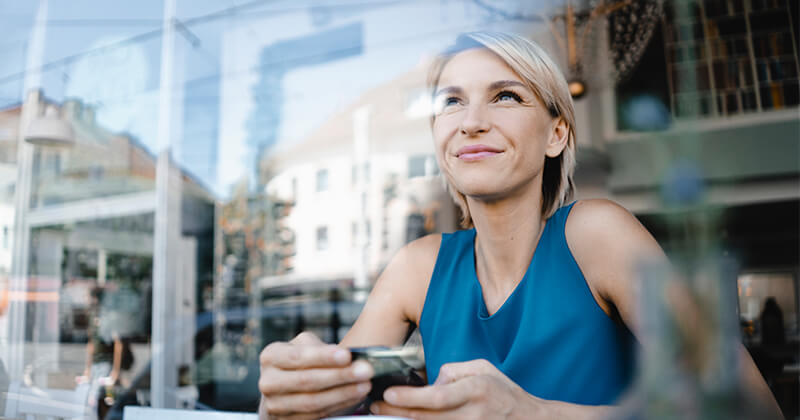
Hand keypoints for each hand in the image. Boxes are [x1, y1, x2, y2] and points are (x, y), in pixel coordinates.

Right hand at [258, 332, 373, 418]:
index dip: (323, 357)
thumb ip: (320, 348)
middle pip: (307, 381)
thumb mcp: (303, 347)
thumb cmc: (298, 363)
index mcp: (271, 357)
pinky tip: (355, 397)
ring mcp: (274, 405)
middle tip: (365, 370)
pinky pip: (316, 415)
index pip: (298, 357)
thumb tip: (348, 356)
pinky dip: (339, 406)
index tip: (347, 355)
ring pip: (312, 402)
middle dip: (340, 376)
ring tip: (364, 385)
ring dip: (343, 394)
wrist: (282, 390)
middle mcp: (268, 382)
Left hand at [370, 359, 549, 418]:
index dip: (410, 397)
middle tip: (375, 405)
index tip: (389, 393)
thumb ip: (453, 370)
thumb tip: (430, 382)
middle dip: (397, 412)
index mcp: (476, 390)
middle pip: (428, 418)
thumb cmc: (503, 392)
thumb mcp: (482, 368)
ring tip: (385, 413)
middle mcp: (473, 414)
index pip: (437, 397)